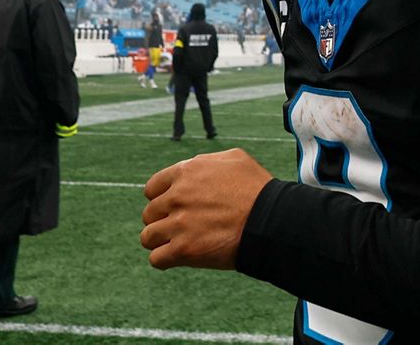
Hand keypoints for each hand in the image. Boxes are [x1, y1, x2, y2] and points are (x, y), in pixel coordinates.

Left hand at [140, 148, 273, 270]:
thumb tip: (194, 166)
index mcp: (186, 172)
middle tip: (183, 226)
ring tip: (179, 243)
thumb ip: (207, 161)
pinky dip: (166, 259)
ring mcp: (178, 224)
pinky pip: (156, 259)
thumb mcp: (236, 159)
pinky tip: (179, 257)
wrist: (271, 221)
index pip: (152, 189)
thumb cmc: (258, 189)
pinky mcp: (183, 250)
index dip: (162, 199)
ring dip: (161, 241)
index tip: (175, 208)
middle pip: (149, 214)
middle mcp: (177, 197)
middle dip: (163, 220)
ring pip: (148, 237)